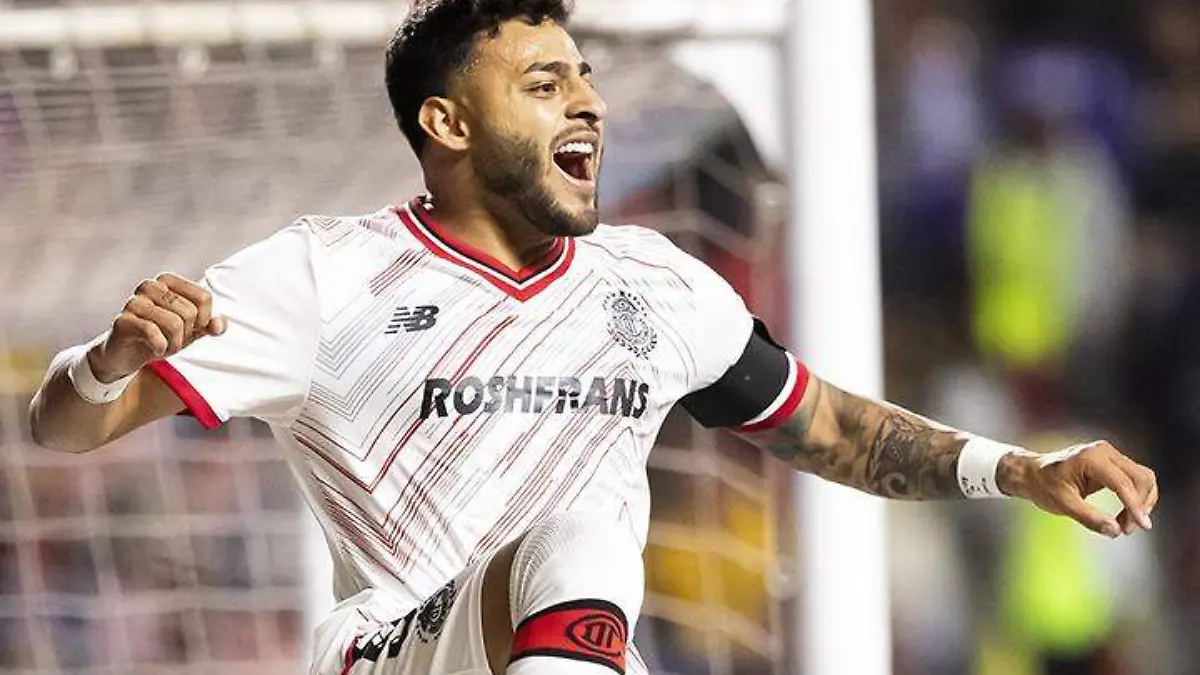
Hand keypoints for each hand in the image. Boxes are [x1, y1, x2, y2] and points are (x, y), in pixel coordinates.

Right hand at [90, 273, 226, 381]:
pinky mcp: (122, 321)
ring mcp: (134, 302)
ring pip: (175, 323)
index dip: (204, 320)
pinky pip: (153, 332)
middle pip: (190, 312)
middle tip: (173, 340)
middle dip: (187, 334)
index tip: (191, 329)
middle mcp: (150, 285)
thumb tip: (220, 325)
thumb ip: (209, 325)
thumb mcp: (190, 330)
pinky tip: (156, 349)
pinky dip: (161, 347)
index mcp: (167, 280)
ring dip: (175, 343)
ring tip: (165, 346)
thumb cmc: (160, 336)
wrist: (125, 355)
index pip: (204, 297)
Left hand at [1001, 441, 1157, 538]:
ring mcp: (1110, 455)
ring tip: (1125, 525)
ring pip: (1143, 478)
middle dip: (1140, 505)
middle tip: (1127, 530)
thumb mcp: (1062, 504)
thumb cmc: (1043, 486)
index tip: (1143, 526)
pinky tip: (1127, 515)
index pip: (1123, 483)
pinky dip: (1137, 498)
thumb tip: (1115, 531)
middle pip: (1141, 478)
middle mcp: (1104, 451)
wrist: (1032, 473)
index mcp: (1090, 458)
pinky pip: (1135, 479)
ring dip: (1142, 502)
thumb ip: (1088, 517)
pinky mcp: (1113, 463)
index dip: (1135, 506)